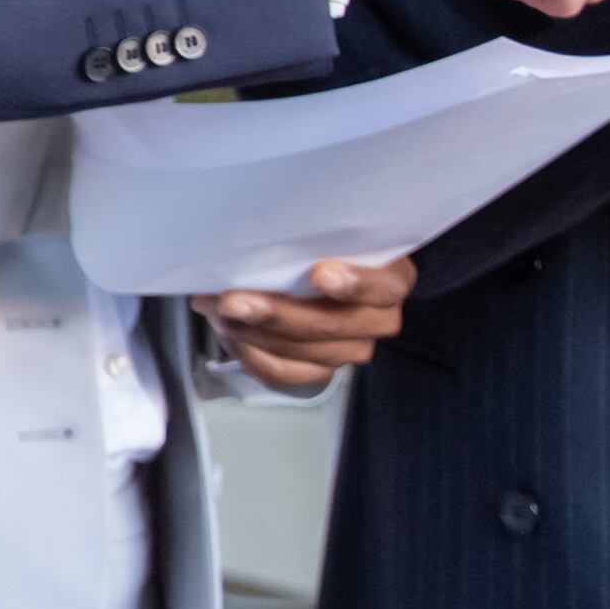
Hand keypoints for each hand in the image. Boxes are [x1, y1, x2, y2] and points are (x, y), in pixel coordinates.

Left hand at [206, 255, 416, 390]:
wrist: (308, 273)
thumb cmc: (314, 249)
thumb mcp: (319, 236)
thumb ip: (308, 239)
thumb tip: (257, 239)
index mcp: (390, 278)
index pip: (383, 286)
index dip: (354, 283)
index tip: (317, 274)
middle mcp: (378, 318)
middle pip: (334, 325)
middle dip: (277, 314)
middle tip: (232, 300)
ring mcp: (352, 348)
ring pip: (305, 351)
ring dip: (254, 334)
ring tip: (218, 312)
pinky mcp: (322, 369)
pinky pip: (285, 372)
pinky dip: (251, 354)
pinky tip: (230, 334)